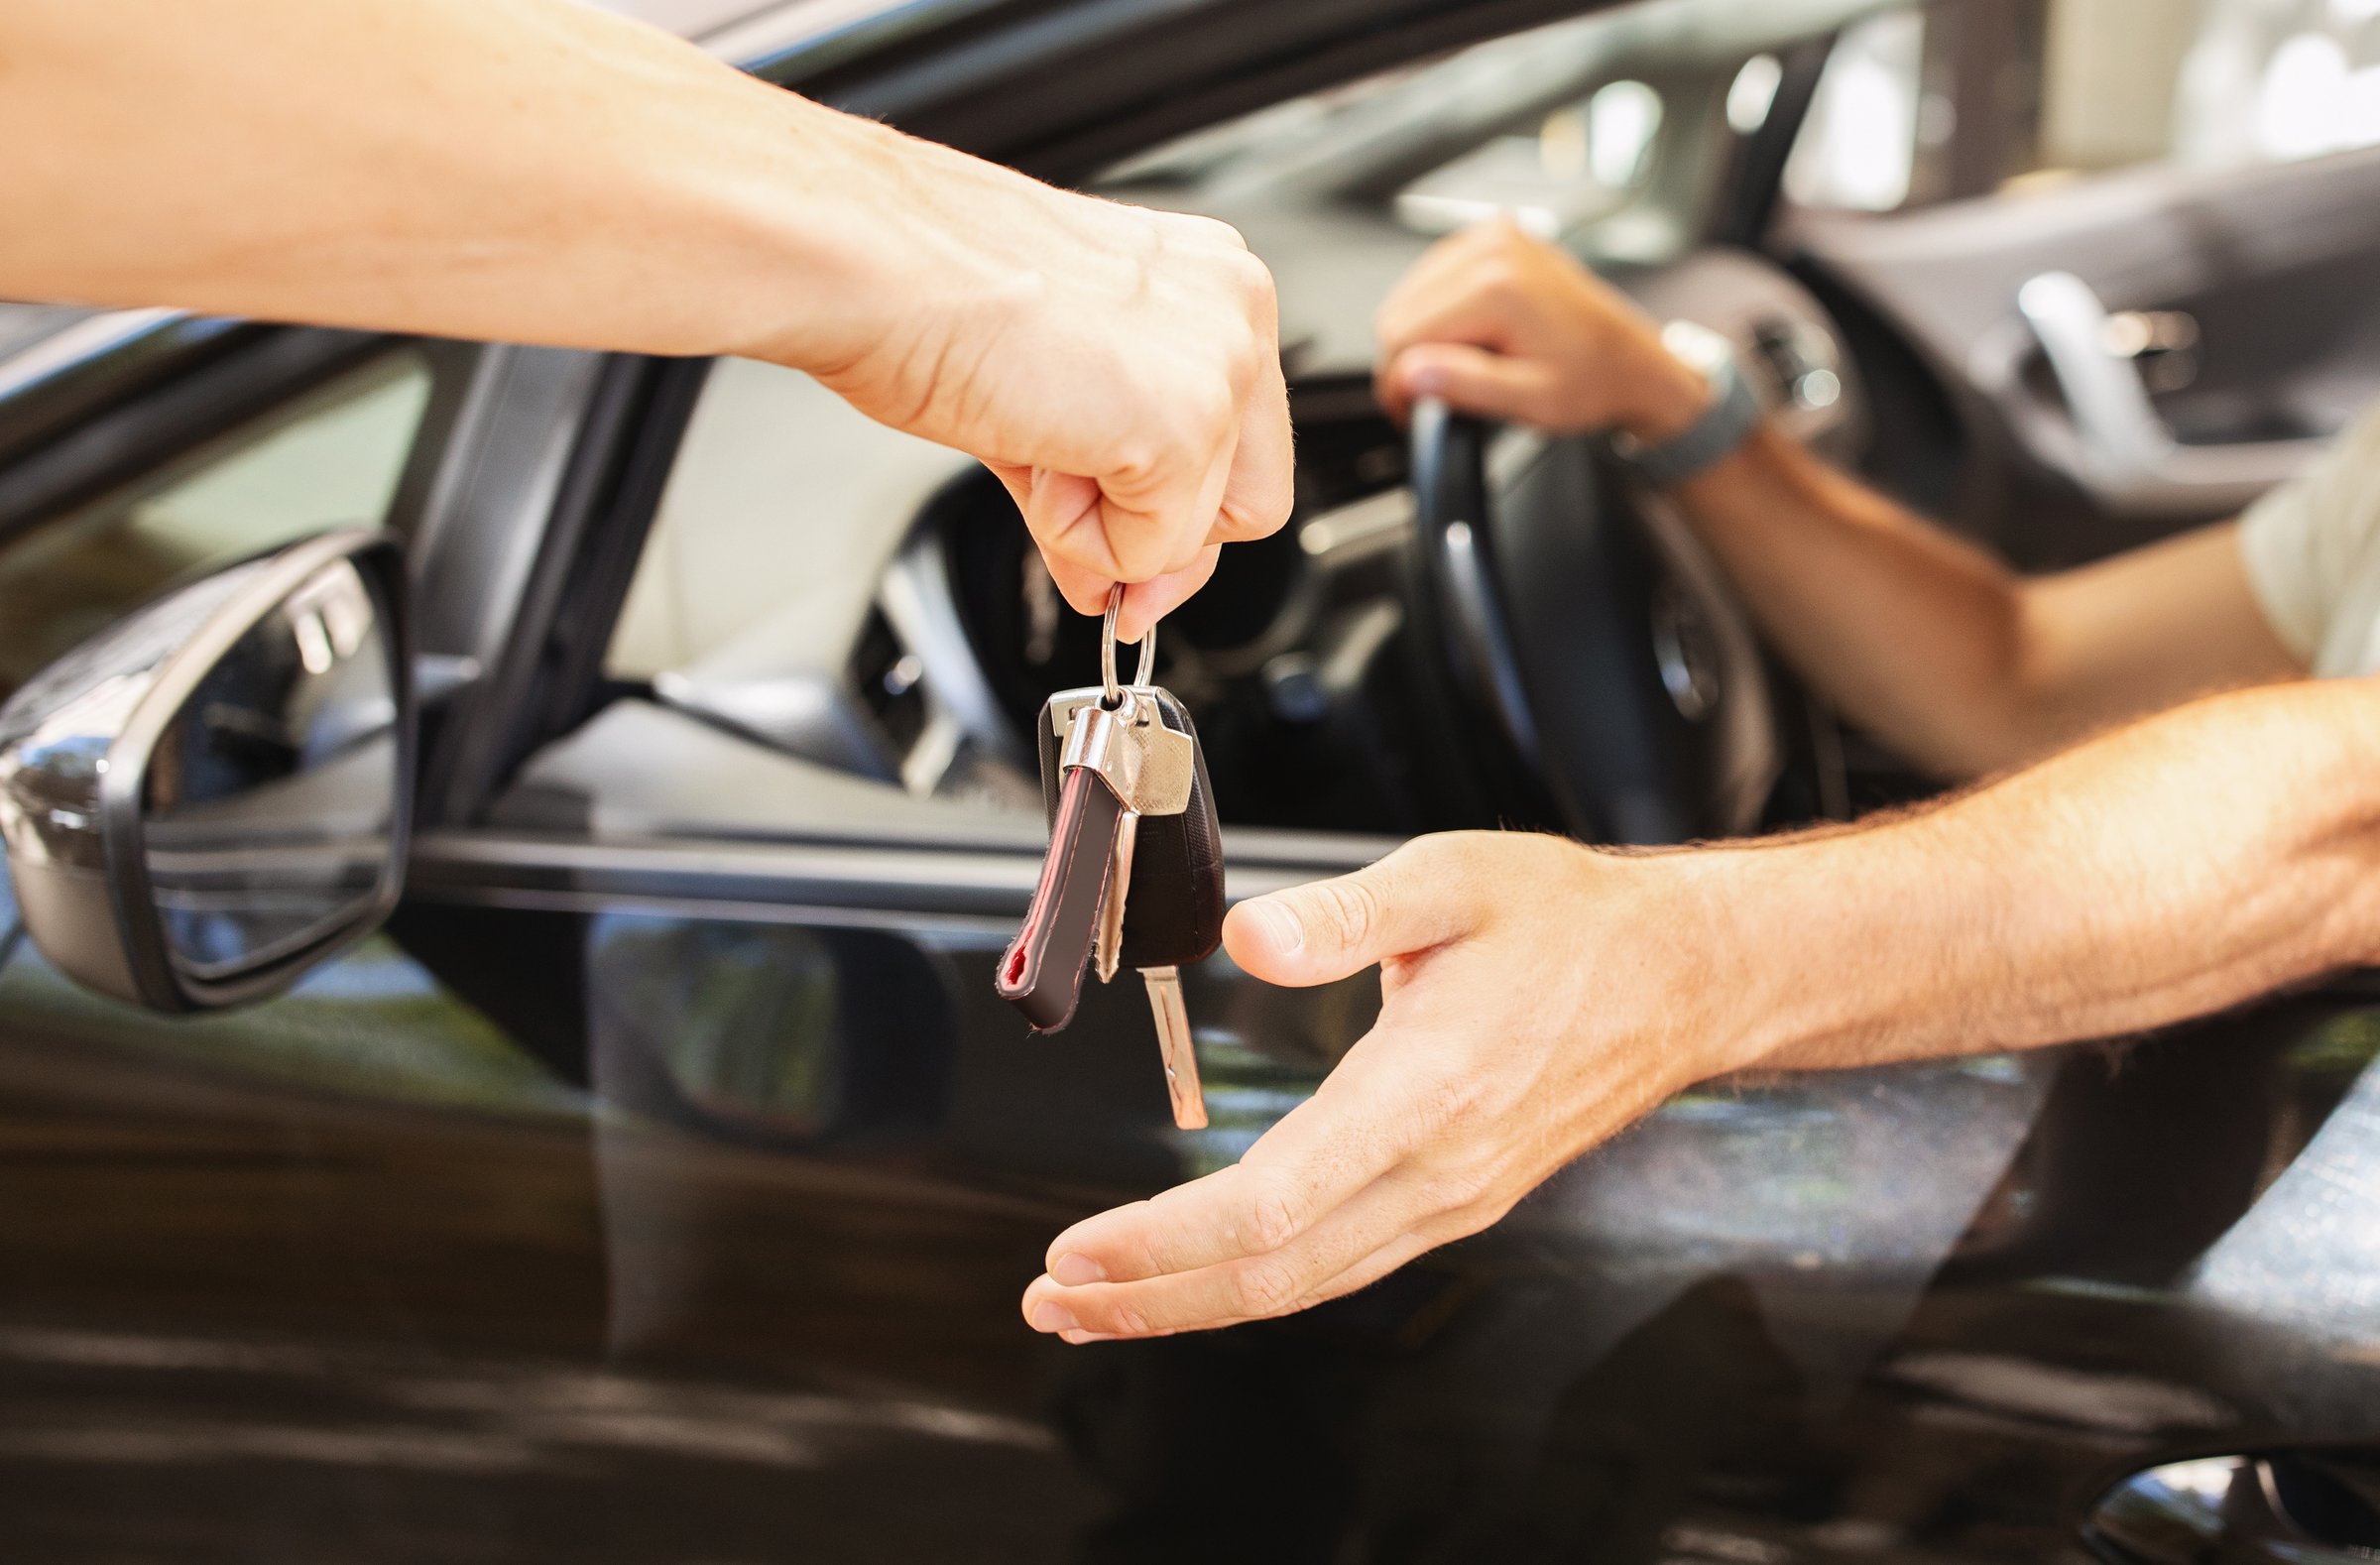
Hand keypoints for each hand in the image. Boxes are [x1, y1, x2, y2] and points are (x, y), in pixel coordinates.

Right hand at [781, 121, 1294, 641]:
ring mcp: (1219, 365)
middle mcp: (1233, 309)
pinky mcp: (1185, 424)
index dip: (1181, 514)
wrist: (865, 263)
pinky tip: (1028, 452)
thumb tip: (1113, 575)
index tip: (1130, 552)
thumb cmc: (928, 288)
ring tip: (1029, 442)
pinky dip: (1078, 537)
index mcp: (1207, 281)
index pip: (1245, 443)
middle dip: (1162, 543)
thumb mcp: (1048, 389)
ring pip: (1197, 531)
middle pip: (1251, 499)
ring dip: (1104, 528)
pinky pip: (1149, 549)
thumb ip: (1103, 480)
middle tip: (1082, 546)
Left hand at [1018, 832, 1757, 1339]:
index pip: (1275, 1204)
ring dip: (1191, 1303)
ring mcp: (1450, 1199)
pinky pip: (1338, 1266)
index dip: (1166, 1241)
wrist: (1678, 979)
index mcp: (1426, 1092)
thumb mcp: (1455, 876)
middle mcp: (1436, 1169)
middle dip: (1150, 1297)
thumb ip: (1345, 909)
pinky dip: (1254, 1283)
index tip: (1079, 1253)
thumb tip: (1247, 936)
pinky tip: (1204, 1274)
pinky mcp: (1455, 1201)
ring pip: (1304, 1284)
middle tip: (1051, 1301)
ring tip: (1098, 1302)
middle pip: (1273, 1274)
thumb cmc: (1570, 923)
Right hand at [1372, 218, 1704, 440]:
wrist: (1630, 359)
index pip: (1402, 336)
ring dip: (1421, 337)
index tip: (1413, 413)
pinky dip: (1437, 313)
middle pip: (1398, 312)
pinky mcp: (1492, 238)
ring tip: (1462, 365)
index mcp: (1497, 285)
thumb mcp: (1530, 400)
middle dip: (1408, 360)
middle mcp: (1491, 248)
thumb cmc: (1592, 381)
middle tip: (1438, 394)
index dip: (1399, 385)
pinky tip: (1469, 336)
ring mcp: (1492, 237)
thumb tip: (1409, 374)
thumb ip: (1466, 385)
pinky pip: (1431, 279)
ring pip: (1408, 296)